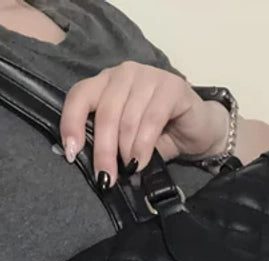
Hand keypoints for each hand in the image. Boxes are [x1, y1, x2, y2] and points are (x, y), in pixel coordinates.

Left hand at [59, 61, 229, 186]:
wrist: (197, 132)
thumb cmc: (158, 137)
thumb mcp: (125, 142)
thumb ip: (107, 145)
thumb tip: (90, 166)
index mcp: (106, 82)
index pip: (79, 96)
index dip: (71, 124)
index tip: (72, 154)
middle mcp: (124, 73)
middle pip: (105, 113)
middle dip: (103, 151)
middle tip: (106, 179)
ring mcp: (148, 76)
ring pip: (127, 118)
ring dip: (126, 151)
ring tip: (130, 170)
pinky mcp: (172, 86)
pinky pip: (151, 119)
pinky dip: (143, 145)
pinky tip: (141, 162)